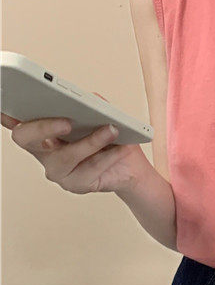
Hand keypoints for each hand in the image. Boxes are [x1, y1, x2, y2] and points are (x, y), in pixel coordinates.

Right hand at [2, 92, 150, 194]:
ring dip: (91, 141)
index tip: (6, 105)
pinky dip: (108, 156)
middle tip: (66, 121)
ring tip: (112, 129)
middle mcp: (42, 149)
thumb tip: (86, 100)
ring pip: (64, 156)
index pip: (16, 120)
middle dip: (43, 126)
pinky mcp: (74, 184)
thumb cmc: (112, 137)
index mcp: (42, 128)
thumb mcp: (103, 113)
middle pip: (25, 137)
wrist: (131, 165)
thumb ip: (91, 103)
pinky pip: (88, 170)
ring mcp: (56, 168)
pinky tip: (121, 147)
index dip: (6, 114)